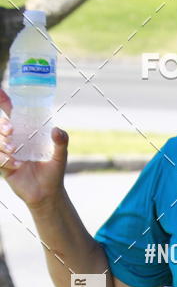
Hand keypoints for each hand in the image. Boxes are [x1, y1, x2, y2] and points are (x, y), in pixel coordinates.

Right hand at [0, 87, 68, 207]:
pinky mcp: (3, 167)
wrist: (48, 195)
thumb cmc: (53, 174)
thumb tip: (57, 130)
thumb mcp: (60, 157)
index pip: (11, 113)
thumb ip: (62, 142)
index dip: (3, 101)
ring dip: (2, 143)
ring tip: (14, 151)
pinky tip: (17, 165)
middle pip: (0, 126)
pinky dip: (5, 160)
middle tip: (11, 131)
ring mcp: (6, 153)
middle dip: (2, 125)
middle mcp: (13, 141)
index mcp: (25, 133)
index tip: (1, 92)